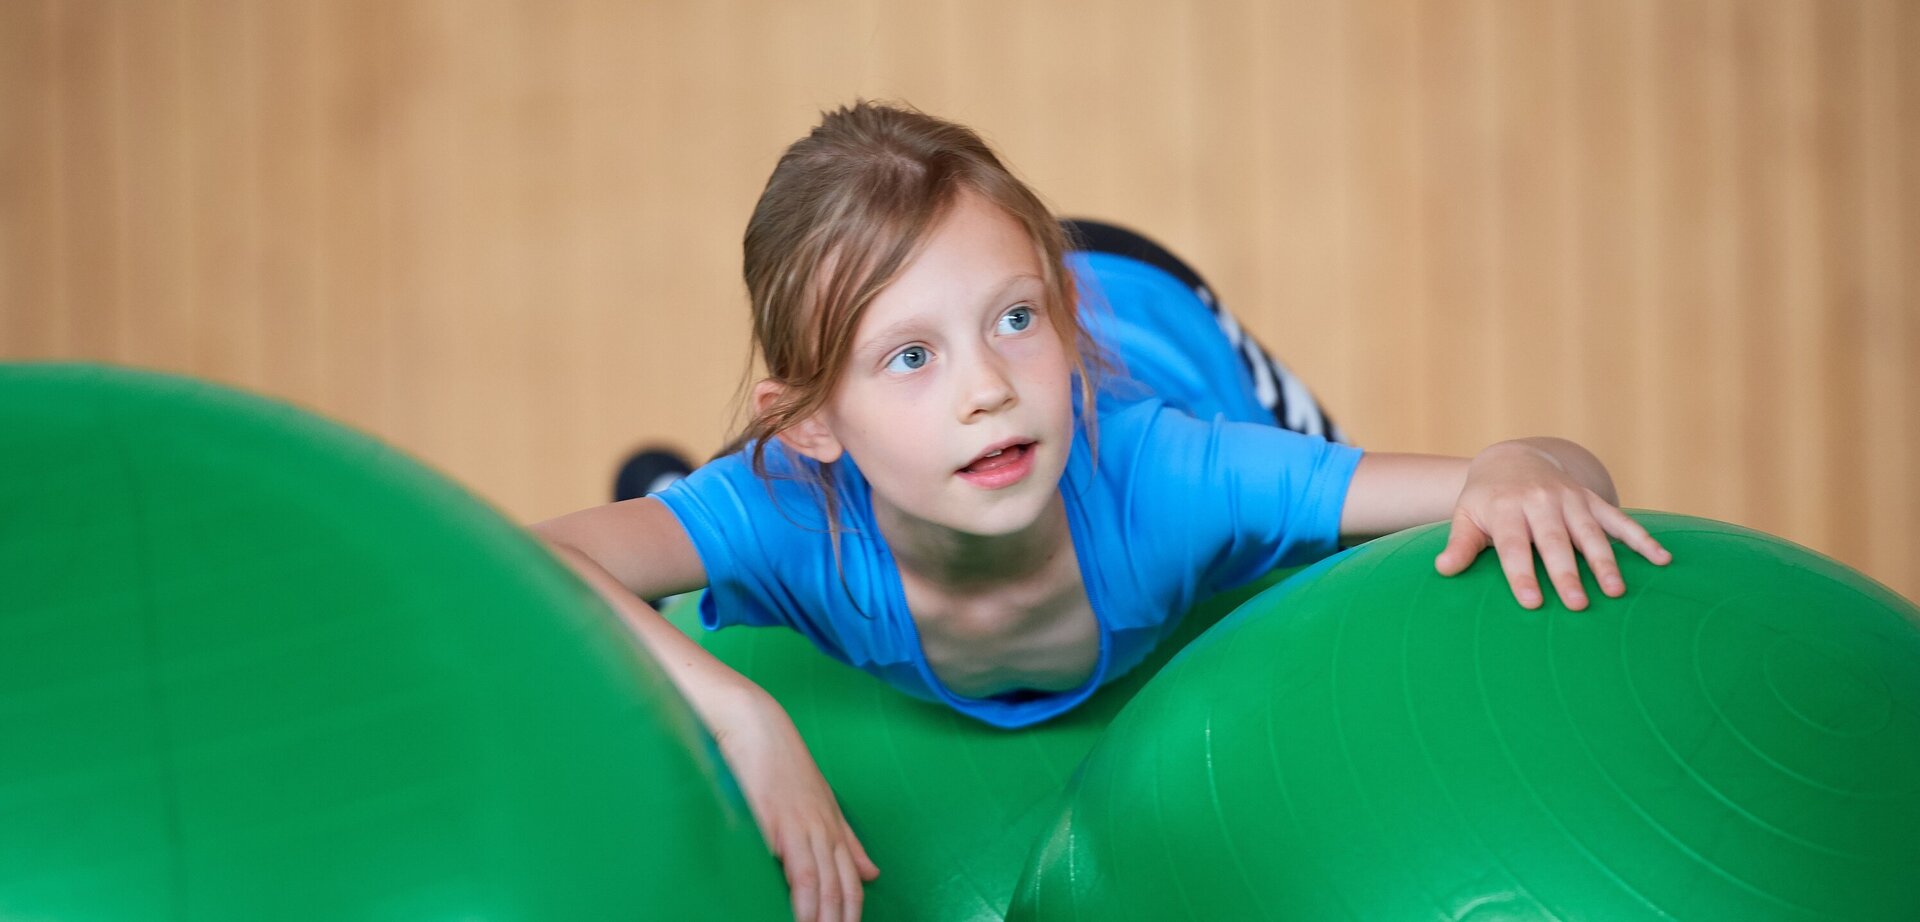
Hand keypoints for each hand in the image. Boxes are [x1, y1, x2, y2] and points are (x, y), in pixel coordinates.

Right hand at [709, 688, 878, 921]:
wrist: (756, 726)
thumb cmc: (780, 762)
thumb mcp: (821, 802)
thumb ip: (847, 840)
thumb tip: (872, 872)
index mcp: (833, 828)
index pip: (852, 884)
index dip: (853, 914)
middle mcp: (824, 830)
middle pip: (841, 889)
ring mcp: (803, 827)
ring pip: (823, 884)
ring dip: (823, 919)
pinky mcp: (779, 823)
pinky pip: (797, 869)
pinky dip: (802, 899)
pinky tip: (800, 917)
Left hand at [1434, 441, 1670, 609]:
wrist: (1512, 458)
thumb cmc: (1486, 500)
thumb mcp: (1466, 516)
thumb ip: (1460, 545)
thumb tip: (1442, 570)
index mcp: (1506, 509)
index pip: (1514, 546)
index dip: (1522, 574)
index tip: (1532, 603)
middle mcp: (1539, 502)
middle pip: (1555, 542)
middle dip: (1566, 573)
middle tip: (1578, 605)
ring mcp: (1569, 499)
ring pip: (1589, 532)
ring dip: (1604, 561)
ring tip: (1616, 591)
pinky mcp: (1590, 500)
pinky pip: (1619, 519)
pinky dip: (1641, 538)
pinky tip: (1662, 559)